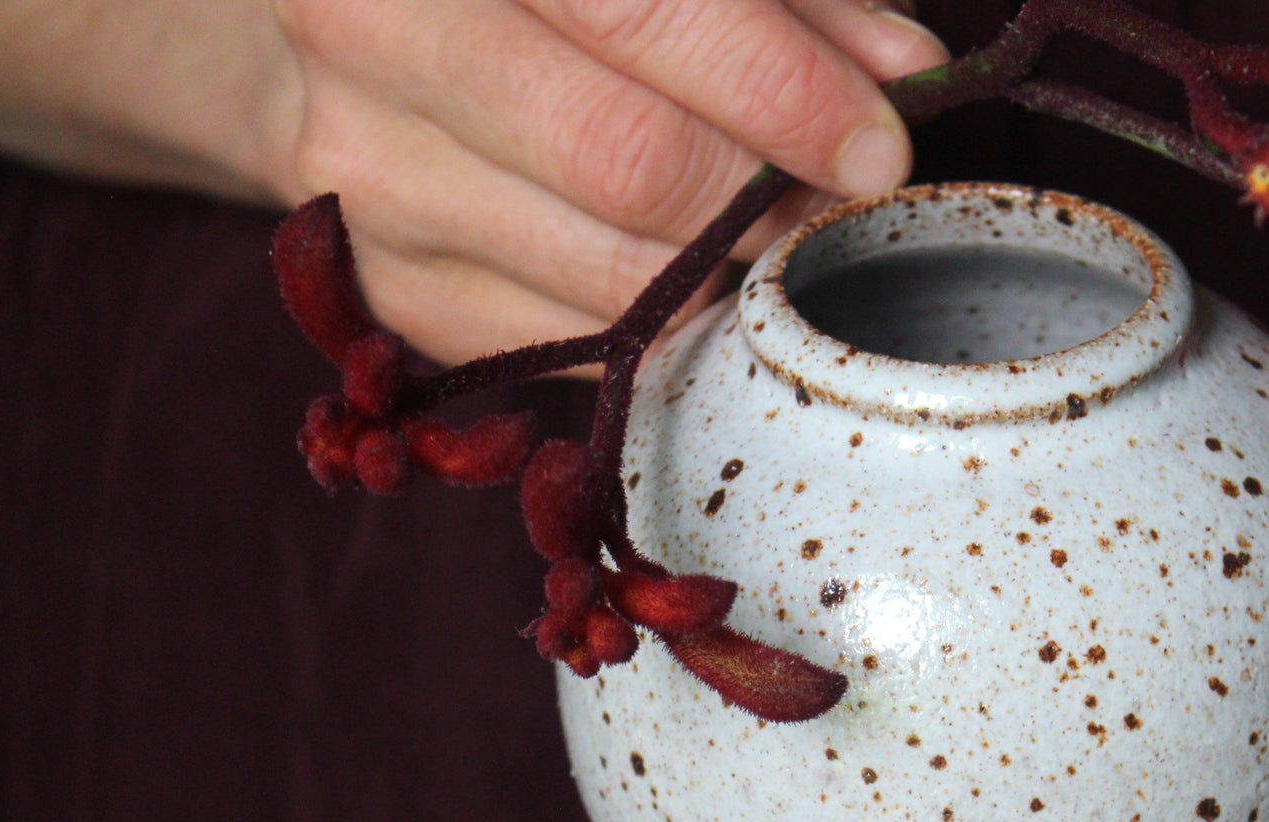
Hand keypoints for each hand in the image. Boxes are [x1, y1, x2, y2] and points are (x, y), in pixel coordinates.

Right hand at [267, 0, 946, 363]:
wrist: (383, 16)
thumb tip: (905, 74)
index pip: (640, 10)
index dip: (780, 87)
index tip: (876, 143)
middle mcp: (371, 29)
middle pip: (624, 158)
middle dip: (763, 196)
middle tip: (835, 198)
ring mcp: (363, 169)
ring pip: (603, 273)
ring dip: (726, 274)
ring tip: (773, 234)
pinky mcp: (383, 283)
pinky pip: (569, 342)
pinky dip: (662, 324)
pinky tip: (690, 273)